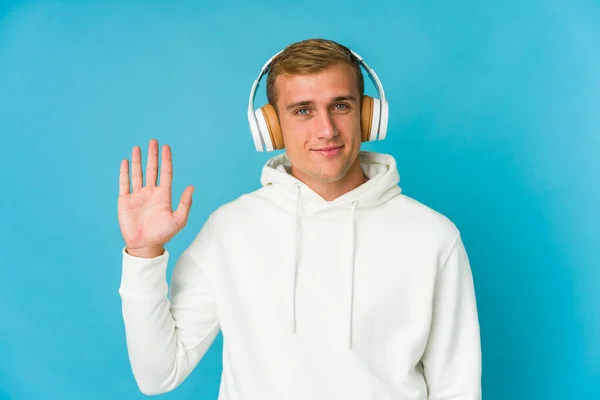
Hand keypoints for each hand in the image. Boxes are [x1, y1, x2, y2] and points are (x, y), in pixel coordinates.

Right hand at [118, 139, 193, 256]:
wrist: (145, 246)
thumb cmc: (163, 234)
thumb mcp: (178, 220)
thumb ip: (185, 203)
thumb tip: (192, 187)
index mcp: (164, 195)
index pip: (166, 173)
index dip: (166, 160)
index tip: (166, 147)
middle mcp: (151, 192)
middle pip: (152, 169)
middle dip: (153, 155)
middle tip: (153, 141)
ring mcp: (138, 196)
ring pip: (138, 173)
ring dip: (137, 160)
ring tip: (137, 147)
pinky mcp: (125, 201)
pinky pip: (124, 183)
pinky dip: (124, 172)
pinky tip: (125, 161)